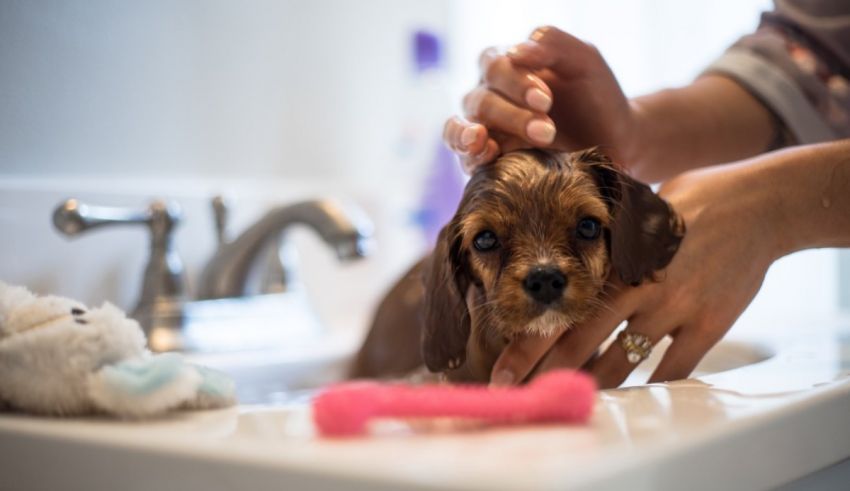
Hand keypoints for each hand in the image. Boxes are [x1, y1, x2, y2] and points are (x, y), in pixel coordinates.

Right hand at [443, 26, 636, 173]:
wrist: (614, 141)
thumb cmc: (597, 96)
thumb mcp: (584, 61)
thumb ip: (553, 43)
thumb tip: (515, 51)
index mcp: (508, 67)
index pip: (494, 66)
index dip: (515, 82)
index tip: (546, 101)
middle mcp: (491, 96)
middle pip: (481, 101)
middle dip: (512, 117)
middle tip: (547, 131)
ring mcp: (486, 130)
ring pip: (466, 129)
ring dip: (482, 137)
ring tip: (492, 148)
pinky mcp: (489, 162)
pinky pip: (465, 158)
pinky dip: (468, 156)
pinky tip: (484, 156)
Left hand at [490, 157, 783, 387]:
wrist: (757, 205)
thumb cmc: (690, 201)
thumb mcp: (637, 213)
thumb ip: (605, 243)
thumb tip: (569, 261)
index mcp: (614, 261)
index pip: (560, 311)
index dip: (527, 345)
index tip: (502, 371)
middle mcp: (638, 288)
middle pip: (580, 342)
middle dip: (544, 373)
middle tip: (518, 396)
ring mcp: (675, 308)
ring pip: (623, 360)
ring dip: (594, 383)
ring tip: (571, 400)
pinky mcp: (710, 323)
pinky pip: (675, 368)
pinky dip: (653, 384)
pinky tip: (635, 396)